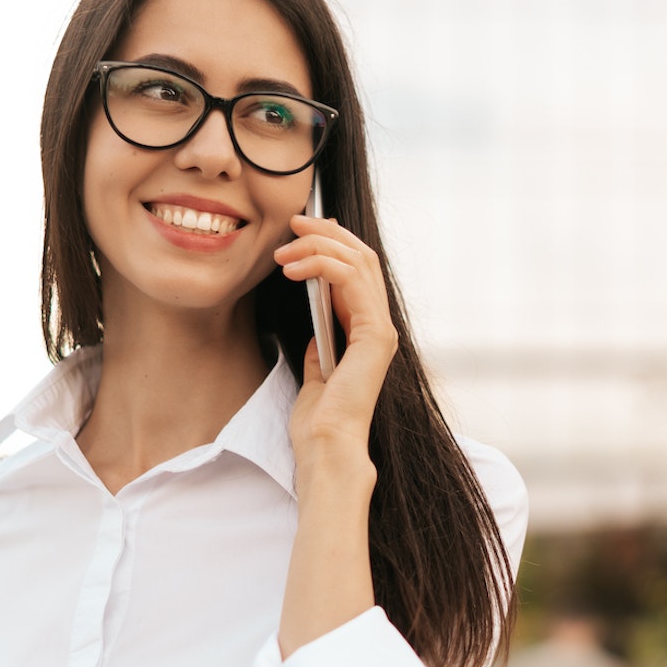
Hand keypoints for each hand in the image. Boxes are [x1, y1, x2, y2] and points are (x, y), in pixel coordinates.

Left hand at [274, 213, 397, 458]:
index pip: (357, 272)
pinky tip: (295, 268)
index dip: (332, 244)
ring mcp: (380, 329)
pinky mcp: (375, 334)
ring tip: (286, 246)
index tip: (300, 232)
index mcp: (366, 334)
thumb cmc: (317, 421)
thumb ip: (320, 350)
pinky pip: (352, 280)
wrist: (325, 444)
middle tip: (295, 222)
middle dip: (327, 233)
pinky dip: (322, 265)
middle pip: (362, 258)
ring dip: (319, 245)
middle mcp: (379, 327)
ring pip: (359, 261)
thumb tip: (315, 334)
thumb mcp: (314, 375)